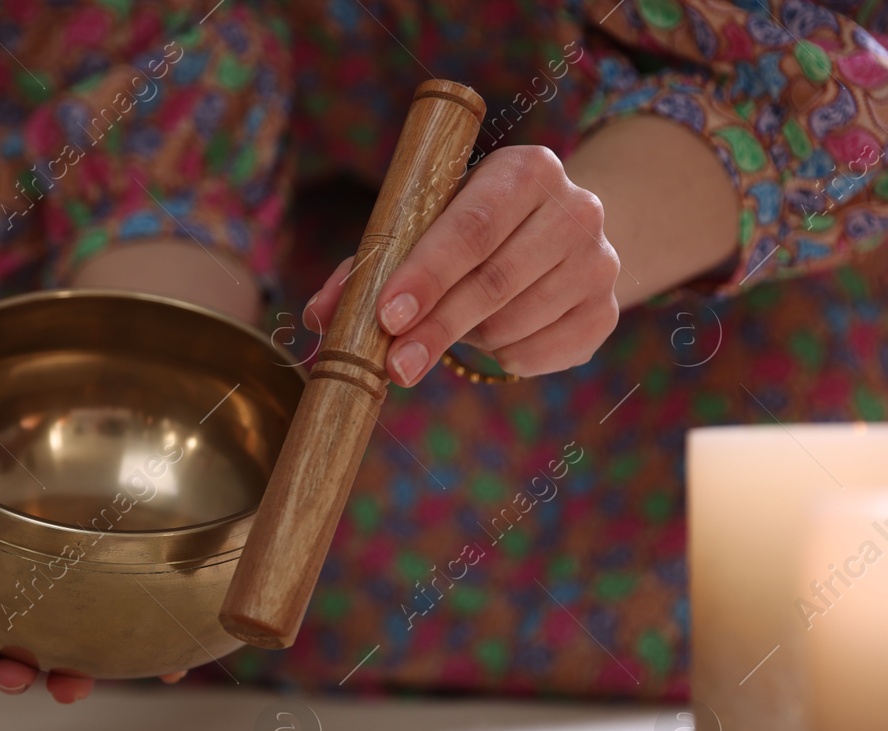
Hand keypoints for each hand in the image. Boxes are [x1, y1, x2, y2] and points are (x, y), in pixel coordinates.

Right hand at [0, 402, 184, 702]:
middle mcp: (36, 599)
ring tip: (71, 686)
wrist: (93, 449)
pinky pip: (146, 636)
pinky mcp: (133, 603)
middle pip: (18, 649)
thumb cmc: (8, 458)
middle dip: (13, 672)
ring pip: (76, 653)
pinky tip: (170, 668)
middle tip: (13, 678)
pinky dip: (158, 660)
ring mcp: (84, 606)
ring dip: (72, 677)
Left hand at [304, 145, 619, 385]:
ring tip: (453, 326)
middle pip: (495, 279)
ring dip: (470, 339)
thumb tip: (319, 316)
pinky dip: (506, 357)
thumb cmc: (470, 229)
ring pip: (516, 320)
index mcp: (525, 170)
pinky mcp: (606, 311)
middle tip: (395, 365)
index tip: (387, 315)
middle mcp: (575, 207)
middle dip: (437, 327)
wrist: (556, 237)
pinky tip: (495, 338)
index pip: (471, 225)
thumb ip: (369, 265)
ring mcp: (599, 261)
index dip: (426, 274)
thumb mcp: (422, 227)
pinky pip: (543, 353)